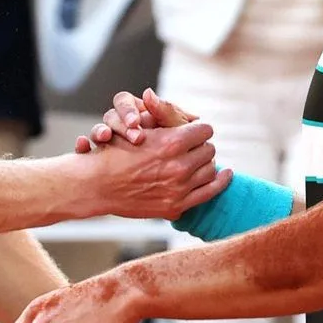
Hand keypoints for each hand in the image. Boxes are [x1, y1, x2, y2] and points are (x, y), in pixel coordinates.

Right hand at [76, 88, 196, 151]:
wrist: (180, 175)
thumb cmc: (184, 147)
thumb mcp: (179, 130)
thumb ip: (168, 112)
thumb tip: (148, 92)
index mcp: (138, 111)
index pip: (124, 101)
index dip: (127, 110)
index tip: (135, 122)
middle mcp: (122, 124)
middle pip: (110, 116)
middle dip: (119, 126)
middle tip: (132, 138)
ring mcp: (112, 142)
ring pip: (98, 132)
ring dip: (99, 132)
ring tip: (105, 139)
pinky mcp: (102, 159)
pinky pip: (86, 151)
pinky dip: (83, 147)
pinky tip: (83, 148)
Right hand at [81, 120, 231, 218]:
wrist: (96, 186)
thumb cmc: (114, 154)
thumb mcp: (139, 129)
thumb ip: (165, 118)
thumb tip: (191, 116)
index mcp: (171, 143)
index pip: (204, 130)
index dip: (198, 129)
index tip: (193, 131)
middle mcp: (179, 167)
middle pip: (209, 149)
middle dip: (201, 145)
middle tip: (192, 146)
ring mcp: (179, 189)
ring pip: (211, 169)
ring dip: (205, 162)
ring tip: (197, 159)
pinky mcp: (176, 206)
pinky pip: (210, 192)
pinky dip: (221, 181)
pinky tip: (226, 173)